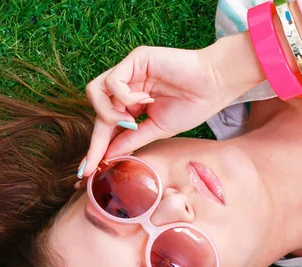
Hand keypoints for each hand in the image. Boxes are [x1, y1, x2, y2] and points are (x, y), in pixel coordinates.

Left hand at [82, 35, 263, 177]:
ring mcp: (129, 72)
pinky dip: (123, 97)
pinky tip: (142, 102)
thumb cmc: (193, 105)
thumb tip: (110, 155)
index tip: (87, 171)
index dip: (98, 146)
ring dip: (108, 113)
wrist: (214, 86)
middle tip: (92, 162)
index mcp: (133, 103)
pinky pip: (113, 81)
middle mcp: (127, 86)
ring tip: (129, 122)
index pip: (108, 125)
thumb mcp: (158, 129)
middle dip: (95, 139)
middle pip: (97, 110)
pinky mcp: (135, 60)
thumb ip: (133, 139)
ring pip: (95, 92)